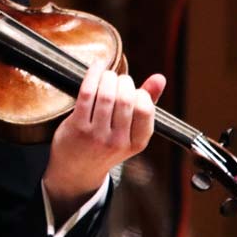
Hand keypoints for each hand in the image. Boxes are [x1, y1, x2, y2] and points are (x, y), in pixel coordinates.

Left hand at [43, 62, 165, 208]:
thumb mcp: (131, 132)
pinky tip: (96, 67)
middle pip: (125, 99)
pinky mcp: (77, 126)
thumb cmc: (105, 145)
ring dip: (107, 77)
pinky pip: (87, 94)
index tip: (133, 89)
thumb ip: (147, 104)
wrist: (76, 169)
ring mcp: (96, 135)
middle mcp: (118, 141)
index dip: (140, 93)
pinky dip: (92, 75)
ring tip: (107, 75)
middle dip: (123, 81)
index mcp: (137, 143)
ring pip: (106, 95)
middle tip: (118, 79)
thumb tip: (160, 78)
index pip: (145, 110)